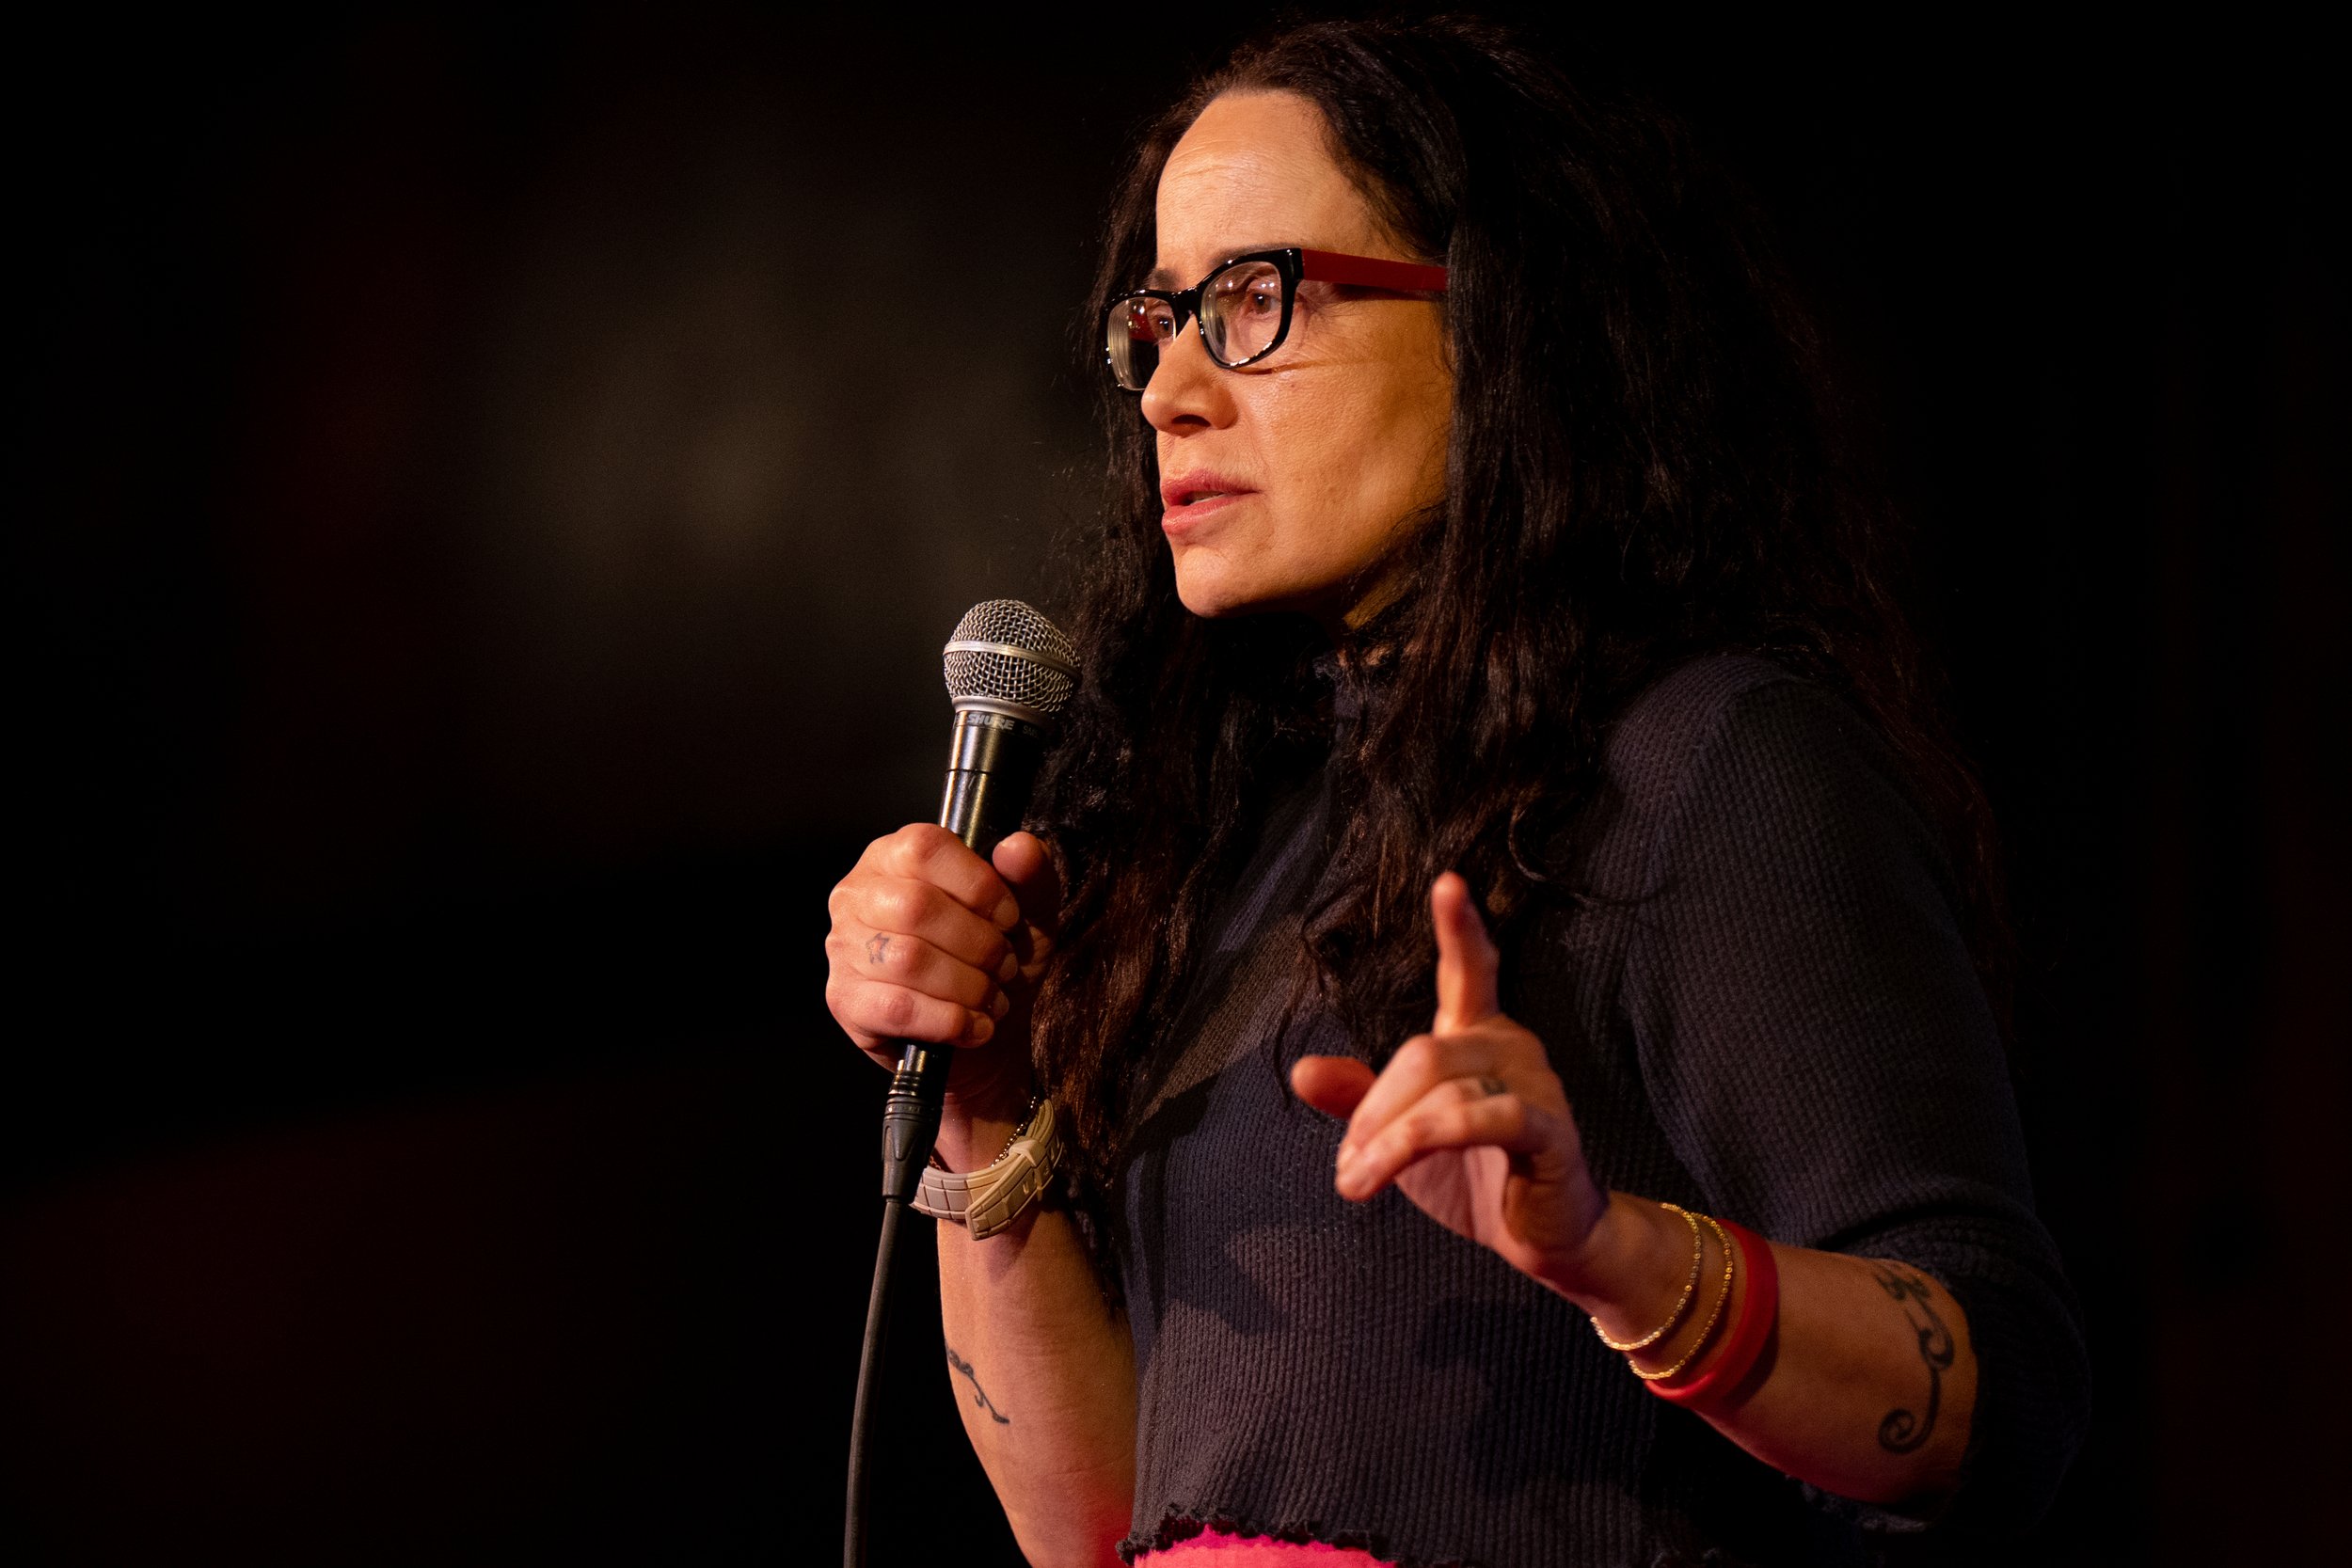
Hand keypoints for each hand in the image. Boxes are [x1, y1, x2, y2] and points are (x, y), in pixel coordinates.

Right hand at [825, 825, 1060, 1128]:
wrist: (985, 1029)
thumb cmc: (994, 957)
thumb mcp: (1028, 910)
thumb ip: (1031, 872)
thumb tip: (1019, 847)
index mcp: (894, 855)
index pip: (924, 848)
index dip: (978, 885)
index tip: (1009, 917)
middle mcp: (857, 895)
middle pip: (916, 906)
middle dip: (978, 943)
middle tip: (1004, 965)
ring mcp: (844, 948)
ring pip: (908, 960)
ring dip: (968, 985)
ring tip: (990, 995)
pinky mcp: (846, 1001)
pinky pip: (898, 1008)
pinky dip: (950, 1020)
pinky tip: (973, 1025)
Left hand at [1290, 872, 1611, 1295]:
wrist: (1541, 1241)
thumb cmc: (1474, 1178)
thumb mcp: (1400, 1136)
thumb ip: (1357, 1098)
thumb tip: (1301, 1069)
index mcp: (1477, 1034)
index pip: (1470, 969)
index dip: (1459, 927)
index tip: (1447, 882)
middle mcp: (1511, 1046)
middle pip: (1422, 1052)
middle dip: (1373, 1110)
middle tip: (1346, 1166)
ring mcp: (1536, 1085)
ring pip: (1443, 1089)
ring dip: (1386, 1140)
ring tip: (1355, 1183)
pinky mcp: (1549, 1130)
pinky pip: (1483, 1119)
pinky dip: (1423, 1141)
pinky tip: (1391, 1170)